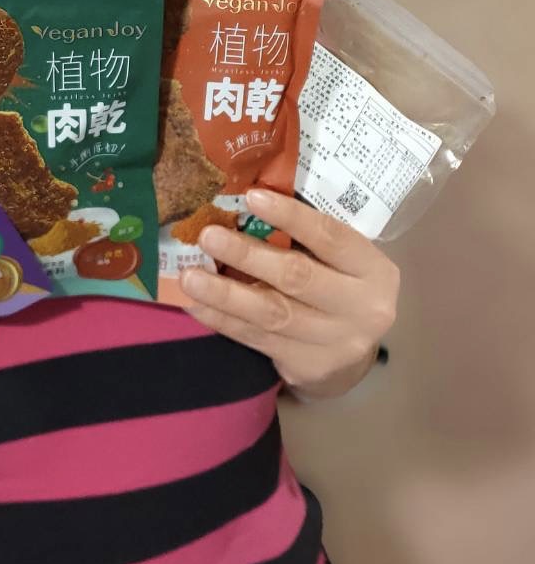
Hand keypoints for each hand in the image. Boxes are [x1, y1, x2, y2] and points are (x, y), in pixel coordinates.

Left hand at [181, 188, 398, 399]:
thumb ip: (306, 236)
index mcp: (372, 270)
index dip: (290, 217)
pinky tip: (197, 306)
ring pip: (272, 314)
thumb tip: (244, 202)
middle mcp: (360, 309)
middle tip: (207, 236)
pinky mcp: (306, 366)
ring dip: (225, 294)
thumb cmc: (339, 284)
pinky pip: (257, 339)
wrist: (354, 354)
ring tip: (190, 277)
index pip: (330, 237)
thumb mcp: (342, 259)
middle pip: (297, 278)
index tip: (250, 197)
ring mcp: (334, 342)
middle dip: (247, 255)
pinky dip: (223, 321)